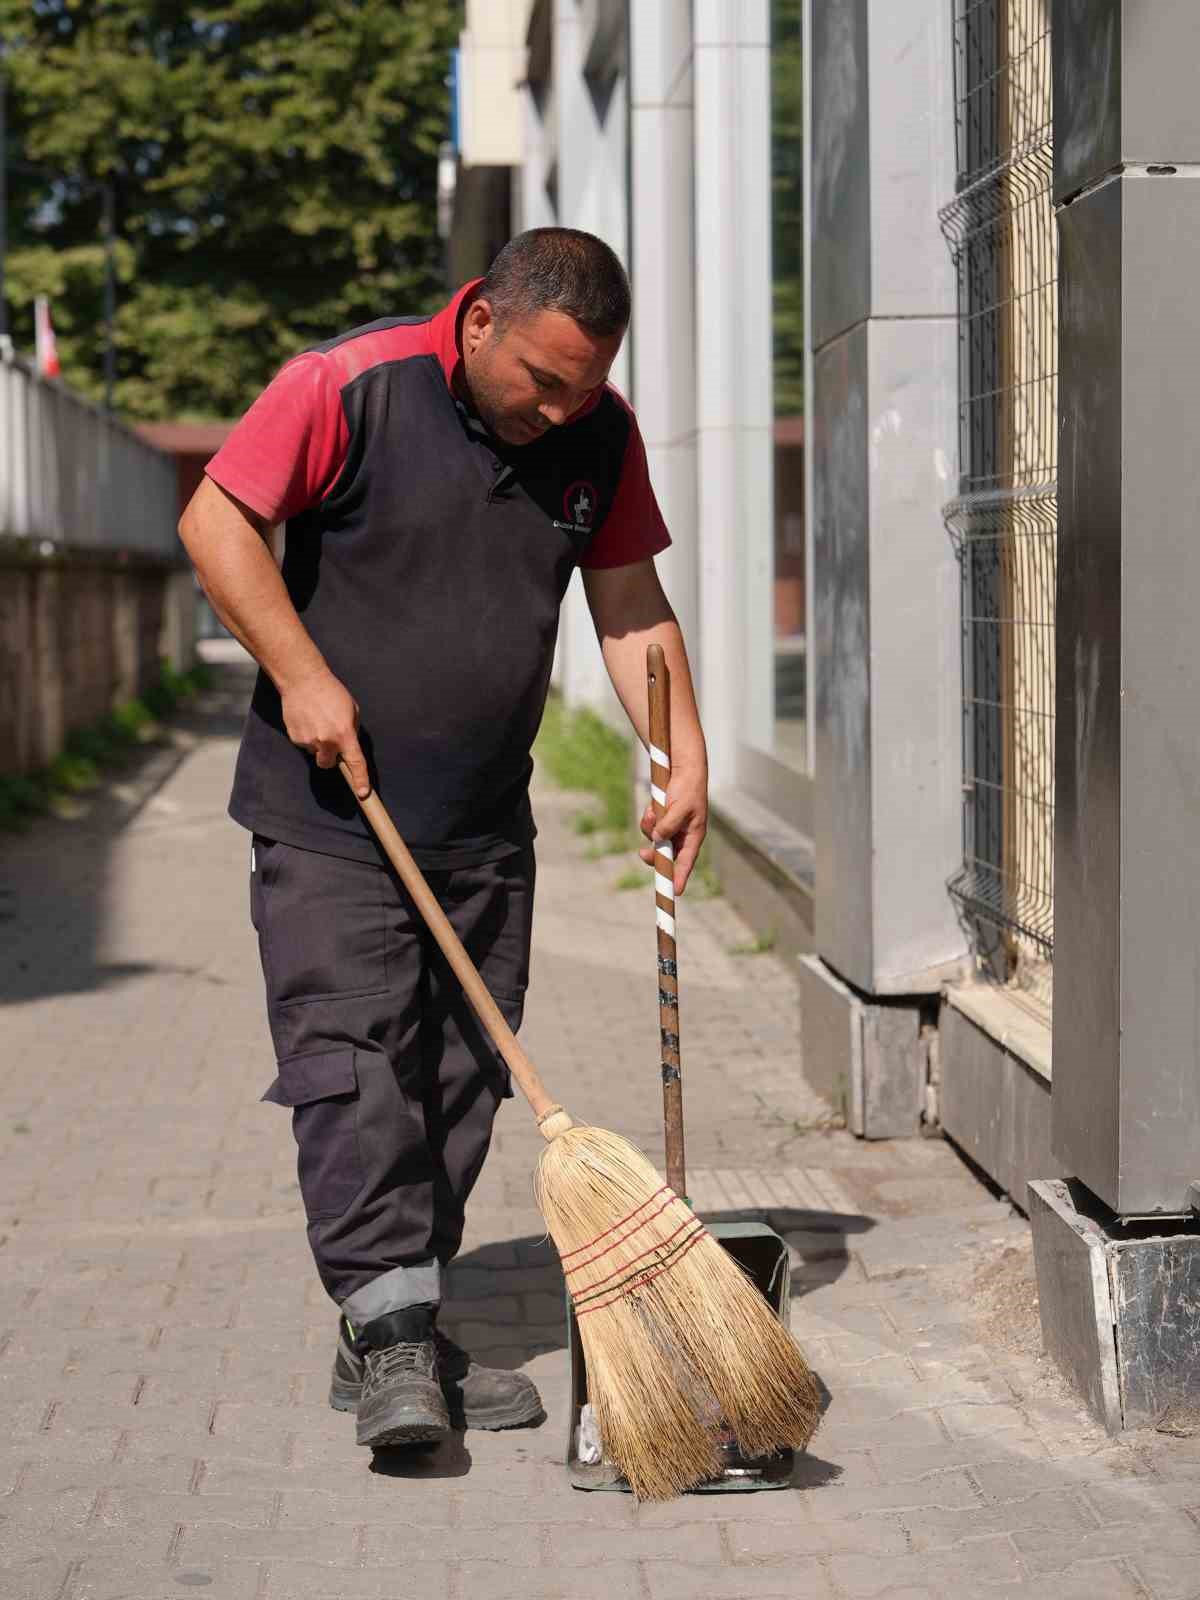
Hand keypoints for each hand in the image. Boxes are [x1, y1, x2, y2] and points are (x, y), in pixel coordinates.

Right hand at [279, 666, 369, 797]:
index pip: (355, 762)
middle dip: (330, 757)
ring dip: (317, 744)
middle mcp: (326, 741)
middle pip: (328, 764)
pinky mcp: (295, 737)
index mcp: (344, 734)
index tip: (362, 793)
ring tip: (317, 721)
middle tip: (329, 739)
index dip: (360, 780)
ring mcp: (308, 741)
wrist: (302, 680)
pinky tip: (307, 719)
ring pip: (315, 753)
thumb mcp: (352, 710)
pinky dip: (307, 735)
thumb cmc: (331, 692)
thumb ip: (352, 731)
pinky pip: (304, 744)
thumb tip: (348, 746)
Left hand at [638, 763, 707, 894]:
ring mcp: (670, 827)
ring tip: (653, 812)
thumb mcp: (680, 807)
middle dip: (654, 855)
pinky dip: (648, 818)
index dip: (681, 876)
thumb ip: (669, 824)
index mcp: (693, 835)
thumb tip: (656, 840)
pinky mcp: (660, 818)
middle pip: (666, 855)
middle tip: (642, 854)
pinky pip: (649, 825)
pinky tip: (651, 807)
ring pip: (654, 839)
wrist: (681, 768)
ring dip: (649, 827)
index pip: (687, 861)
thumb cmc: (688, 788)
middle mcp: (682, 834)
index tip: (676, 891)